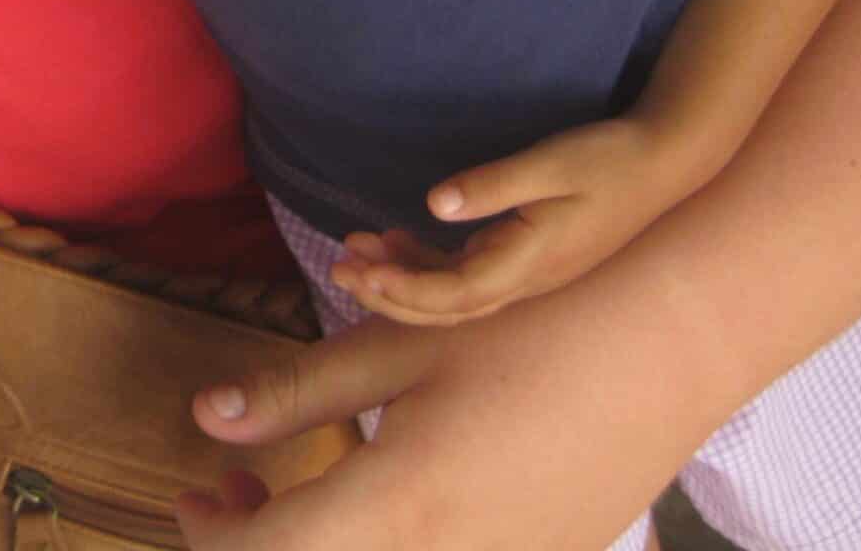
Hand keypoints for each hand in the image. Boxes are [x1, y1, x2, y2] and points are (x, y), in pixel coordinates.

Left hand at [177, 302, 696, 550]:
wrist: (665, 349)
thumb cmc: (525, 332)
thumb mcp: (398, 347)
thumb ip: (295, 391)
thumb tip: (206, 417)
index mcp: (399, 508)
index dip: (214, 534)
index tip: (195, 495)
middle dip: (257, 543)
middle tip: (228, 494)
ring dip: (321, 544)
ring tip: (298, 491)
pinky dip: (386, 541)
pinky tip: (379, 494)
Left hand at [333, 117, 696, 324]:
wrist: (664, 161)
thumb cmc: (608, 159)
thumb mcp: (549, 164)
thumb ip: (492, 185)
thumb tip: (433, 203)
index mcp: (531, 262)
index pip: (454, 295)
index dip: (404, 289)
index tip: (361, 269)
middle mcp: (527, 278)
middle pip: (446, 308)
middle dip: (388, 293)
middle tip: (338, 267)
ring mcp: (528, 271)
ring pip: (453, 292)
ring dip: (402, 275)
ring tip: (353, 250)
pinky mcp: (527, 254)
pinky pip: (468, 271)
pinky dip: (429, 261)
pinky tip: (395, 238)